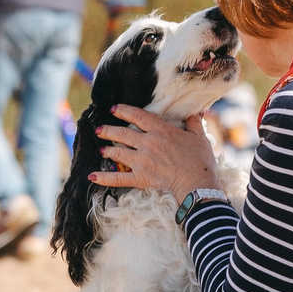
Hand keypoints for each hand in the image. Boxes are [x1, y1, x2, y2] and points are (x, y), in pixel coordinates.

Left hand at [89, 104, 217, 197]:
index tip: (114, 109)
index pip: (138, 116)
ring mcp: (142, 161)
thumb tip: (197, 111)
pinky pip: (118, 178)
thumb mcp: (199, 137)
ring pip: (118, 152)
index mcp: (161, 131)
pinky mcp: (140, 178)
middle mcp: (148, 143)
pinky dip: (104, 177)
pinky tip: (92, 176)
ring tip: (102, 149)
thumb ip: (193, 123)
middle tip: (100, 129)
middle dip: (109, 130)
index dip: (124, 111)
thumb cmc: (200, 160)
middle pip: (123, 133)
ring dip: (108, 150)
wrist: (197, 183)